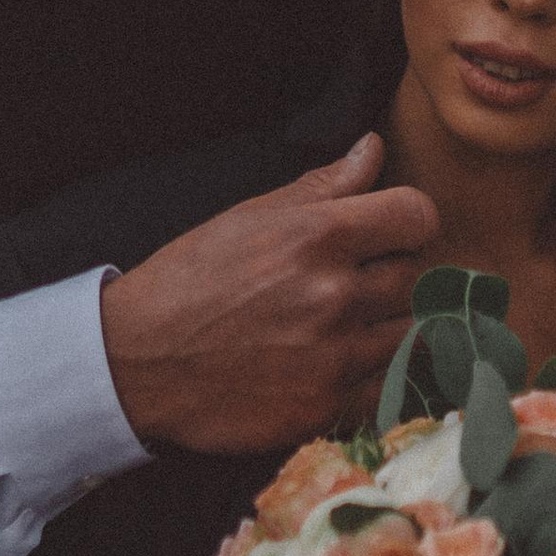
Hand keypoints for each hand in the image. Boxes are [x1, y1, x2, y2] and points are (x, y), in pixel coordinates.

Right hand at [100, 136, 438, 455]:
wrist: (137, 360)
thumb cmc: (191, 279)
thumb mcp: (251, 217)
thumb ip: (323, 186)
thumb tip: (371, 149)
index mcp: (319, 237)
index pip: (418, 216)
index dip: (408, 221)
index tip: (391, 232)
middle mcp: (335, 295)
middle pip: (416, 278)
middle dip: (393, 275)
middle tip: (356, 282)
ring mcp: (334, 357)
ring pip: (408, 335)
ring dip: (386, 327)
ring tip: (345, 325)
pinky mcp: (325, 407)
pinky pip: (384, 387)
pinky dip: (368, 376)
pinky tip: (332, 365)